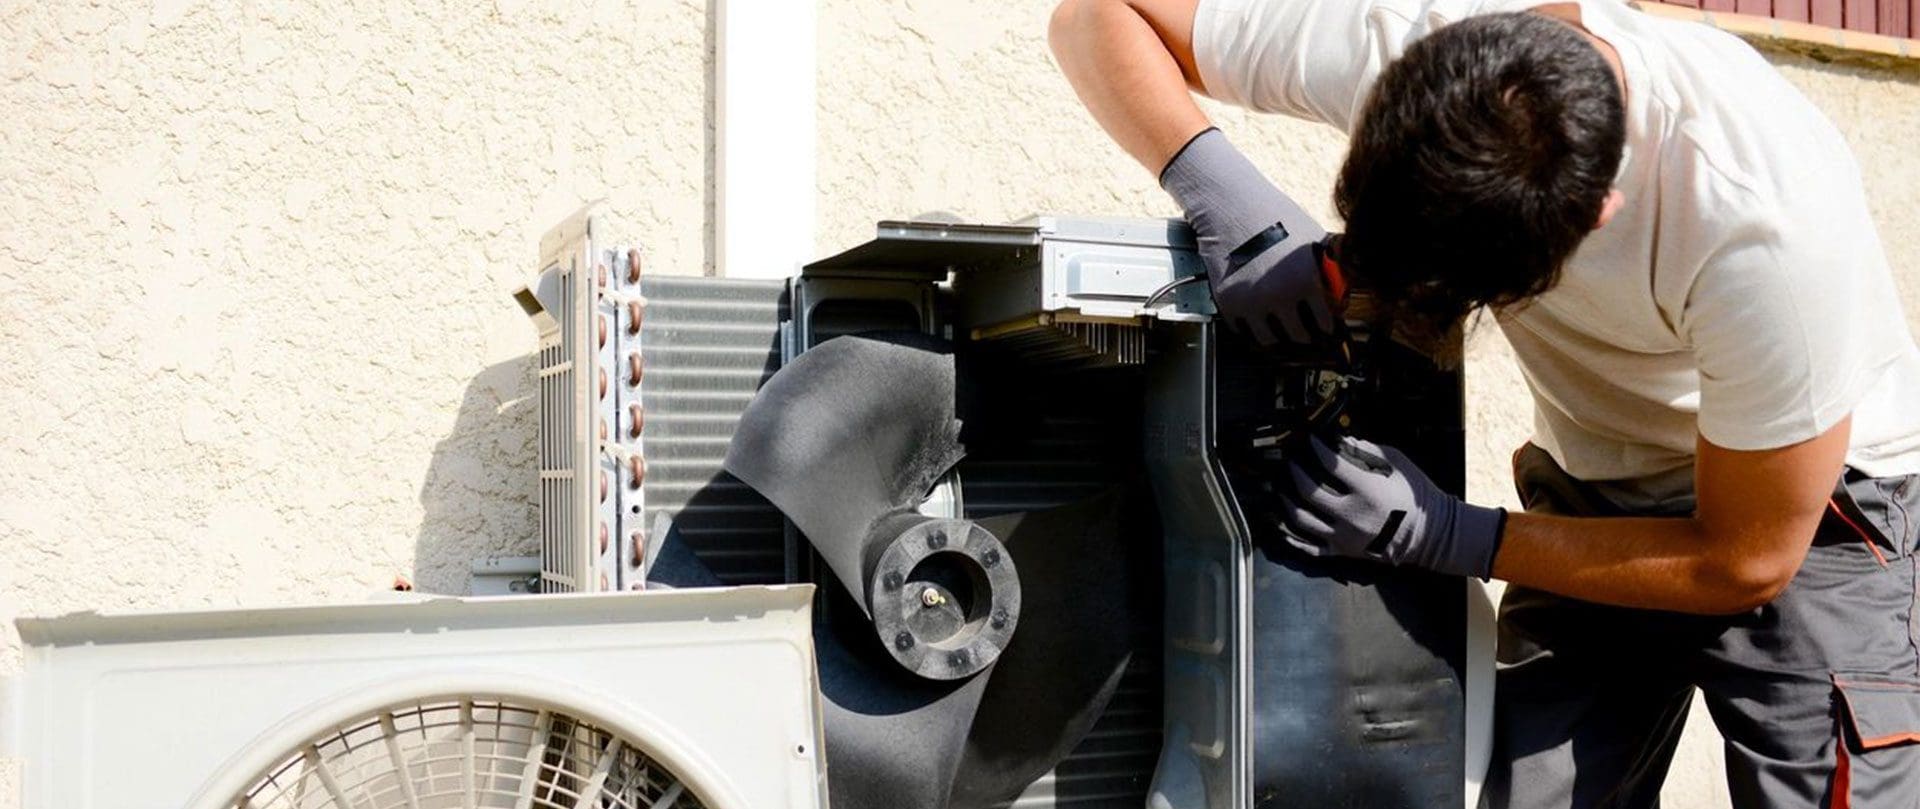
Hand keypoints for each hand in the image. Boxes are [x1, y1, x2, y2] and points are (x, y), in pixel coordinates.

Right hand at [1159, 128, 1334, 347]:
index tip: (1328, 330)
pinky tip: (1262, 321)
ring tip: (1285, 331)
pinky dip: (1255, 331)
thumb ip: (1331, 266)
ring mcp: (1252, 302)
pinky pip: (1246, 333)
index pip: (1326, 324)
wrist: (1230, 207)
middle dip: (1307, 336)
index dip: (1329, 328)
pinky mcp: (1229, 304)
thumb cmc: (1275, 216)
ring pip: (1272, 341)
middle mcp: (1280, 295)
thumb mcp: (1313, 237)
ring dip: (1281, 338)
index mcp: (1307, 279)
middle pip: (1301, 338)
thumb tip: (1346, 291)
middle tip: (1308, 335)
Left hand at [1266, 434, 1505, 578]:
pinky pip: (1309, 548)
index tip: (1310, 439)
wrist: (1430, 535)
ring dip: (1286, 502)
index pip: (1331, 464)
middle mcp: (1351, 515)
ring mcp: (1344, 537)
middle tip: (1290, 462)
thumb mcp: (1398, 464)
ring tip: (1281, 489)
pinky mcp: (1342, 553)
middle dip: (1294, 472)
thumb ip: (1368, 450)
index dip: (1316, 449)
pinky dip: (1291, 537)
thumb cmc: (1416, 494)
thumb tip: (1341, 439)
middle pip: (1309, 492)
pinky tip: (1281, 524)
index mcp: (1367, 491)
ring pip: (1302, 520)